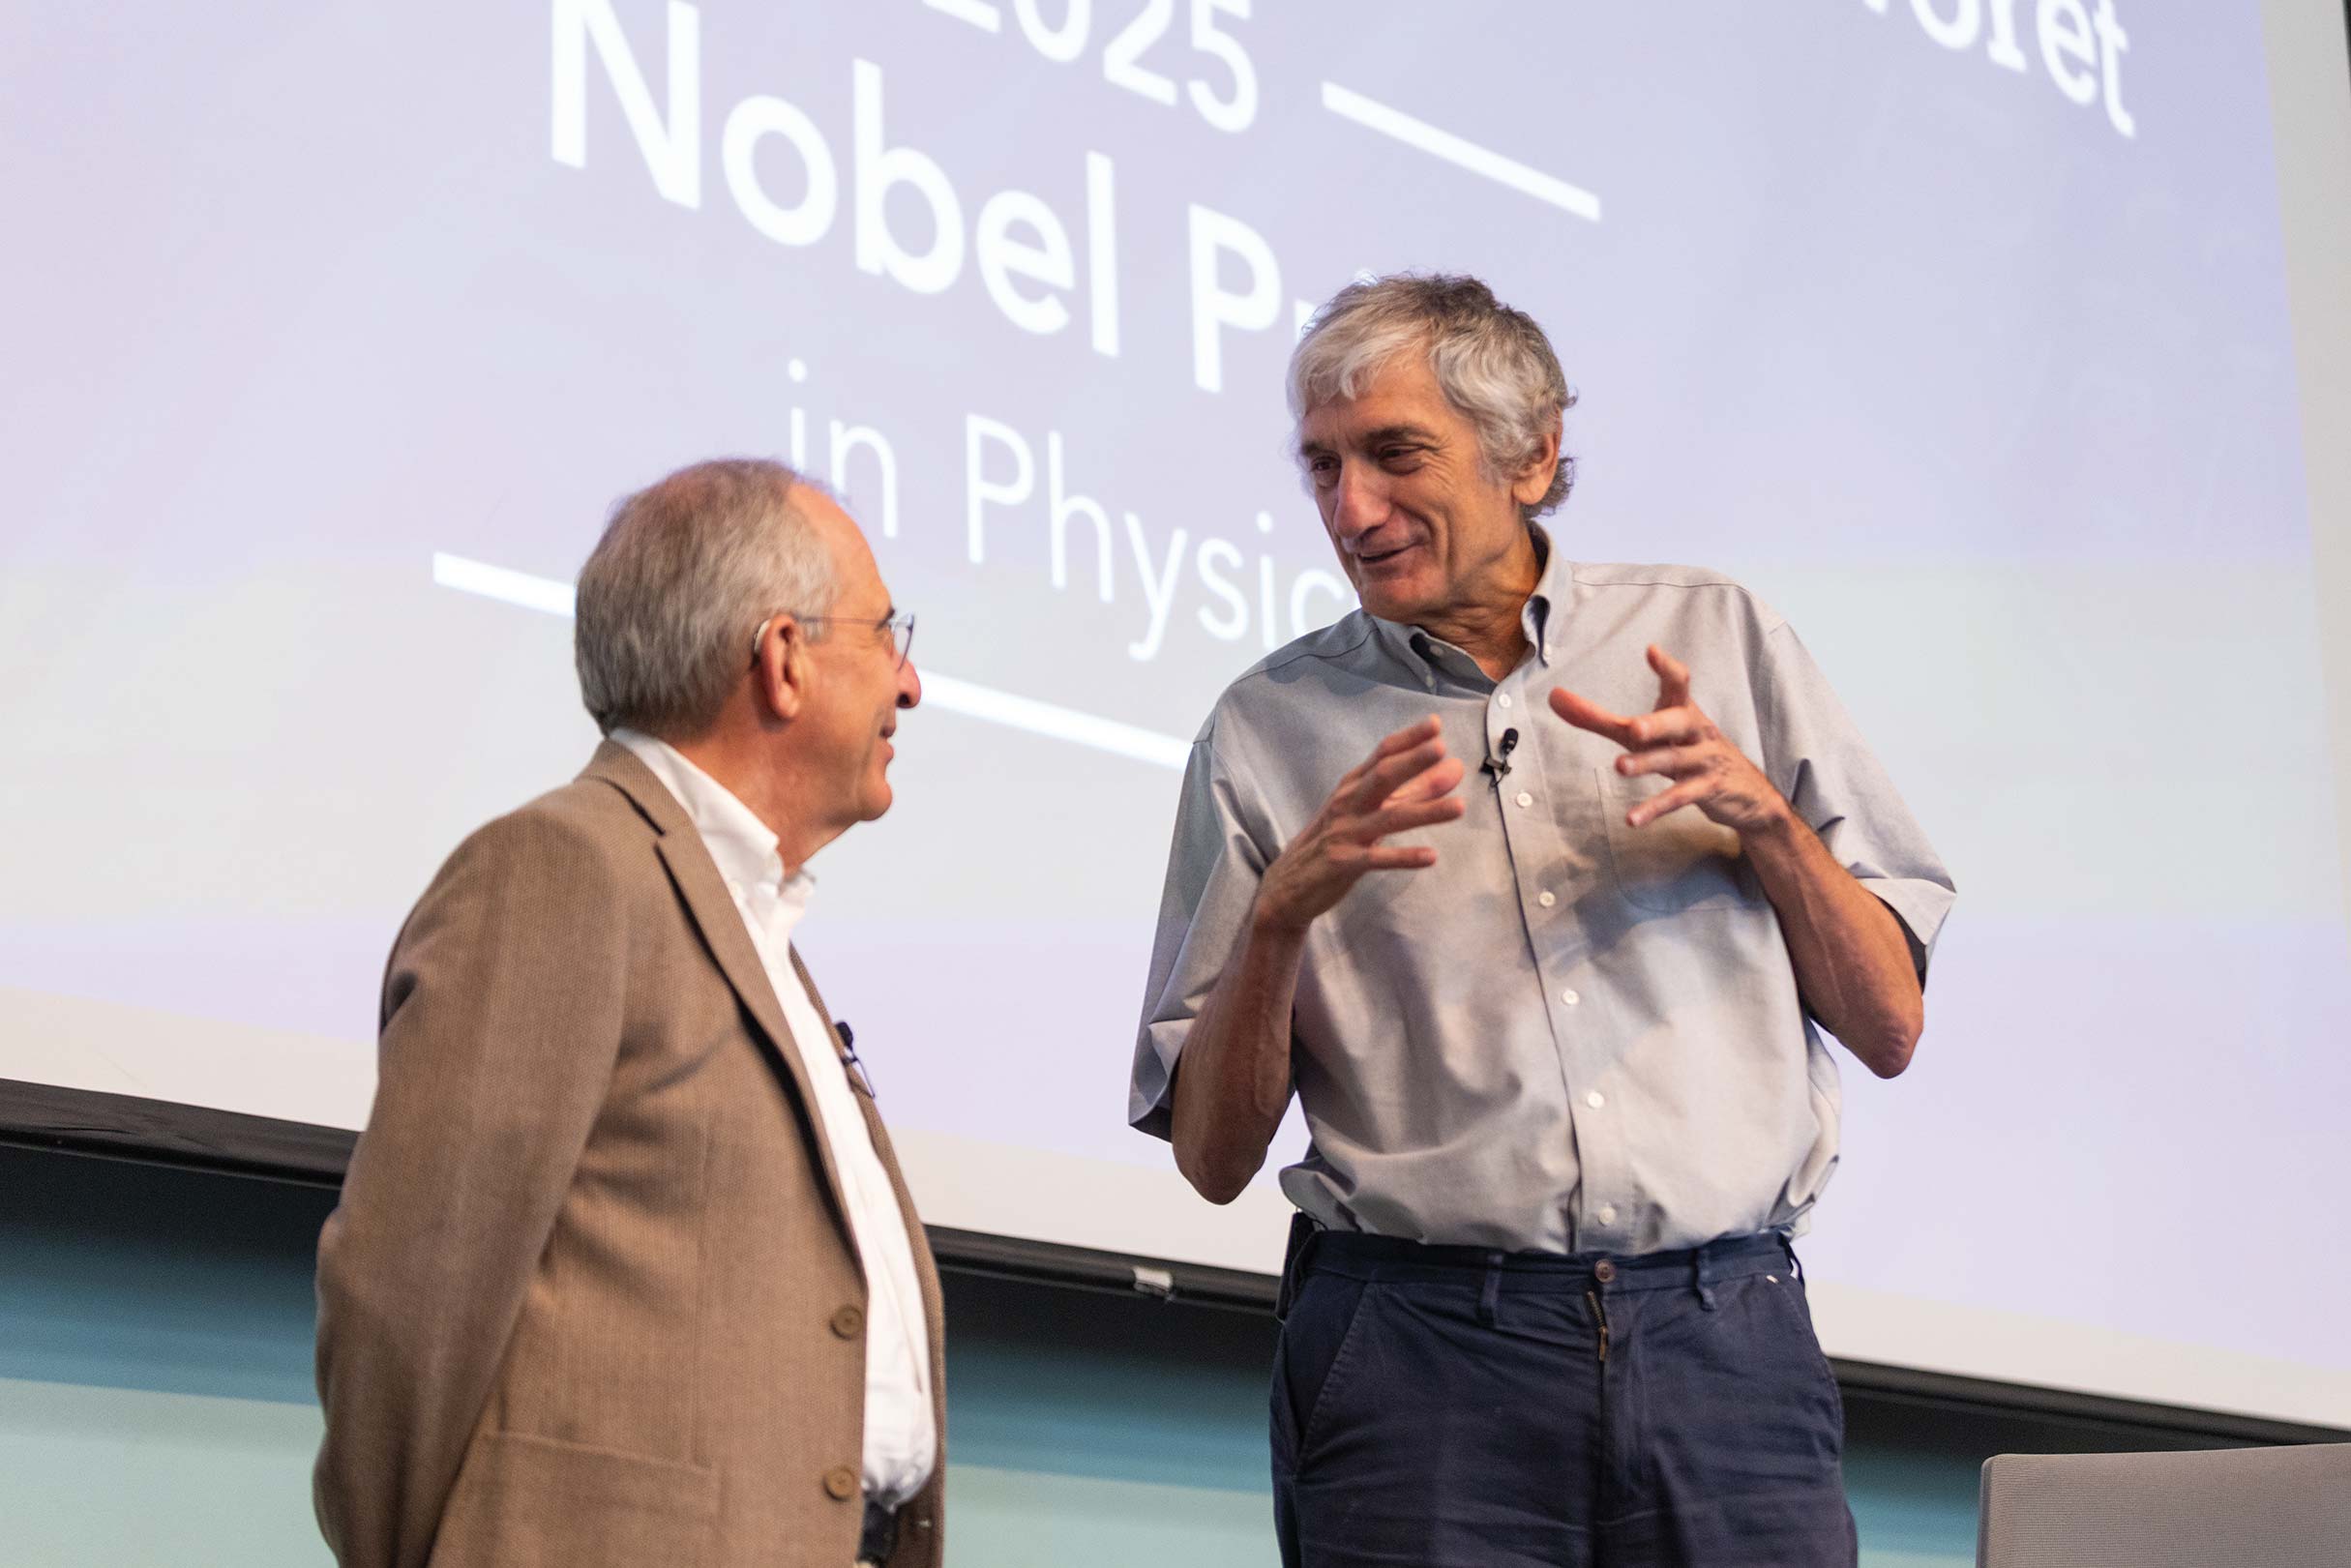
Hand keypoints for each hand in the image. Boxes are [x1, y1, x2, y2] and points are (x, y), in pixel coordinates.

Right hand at [1255, 716, 1466, 933]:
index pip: (1381, 755)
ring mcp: (1344, 833)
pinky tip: (1431, 856)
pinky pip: (1377, 859)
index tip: (1435, 724)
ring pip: (1388, 818)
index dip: (1407, 739)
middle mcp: (1347, 804)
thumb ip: (1411, 792)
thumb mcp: (1369, 812)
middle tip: (1441, 748)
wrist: (1289, 885)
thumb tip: (1453, 768)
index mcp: (1353, 786)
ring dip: (1425, 811)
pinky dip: (1404, 857)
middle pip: (1382, 777)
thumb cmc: (1335, 840)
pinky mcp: (1342, 863)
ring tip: (1460, 807)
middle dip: (1412, 762)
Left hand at [1548, 646, 1788, 836]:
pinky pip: (1680, 798)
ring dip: (1648, 764)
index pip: (1679, 683)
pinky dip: (1656, 808)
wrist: (1747, 792)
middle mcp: (1695, 731)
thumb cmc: (1686, 752)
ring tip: (1620, 768)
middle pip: (1680, 721)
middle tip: (1634, 728)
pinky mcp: (1708, 790)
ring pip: (1676, 760)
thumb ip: (1601, 719)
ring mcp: (1704, 760)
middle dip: (1657, 723)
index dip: (1667, 668)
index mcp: (1682, 711)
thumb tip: (1555, 698)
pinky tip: (1632, 818)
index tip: (1652, 652)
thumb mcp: (1647, 735)